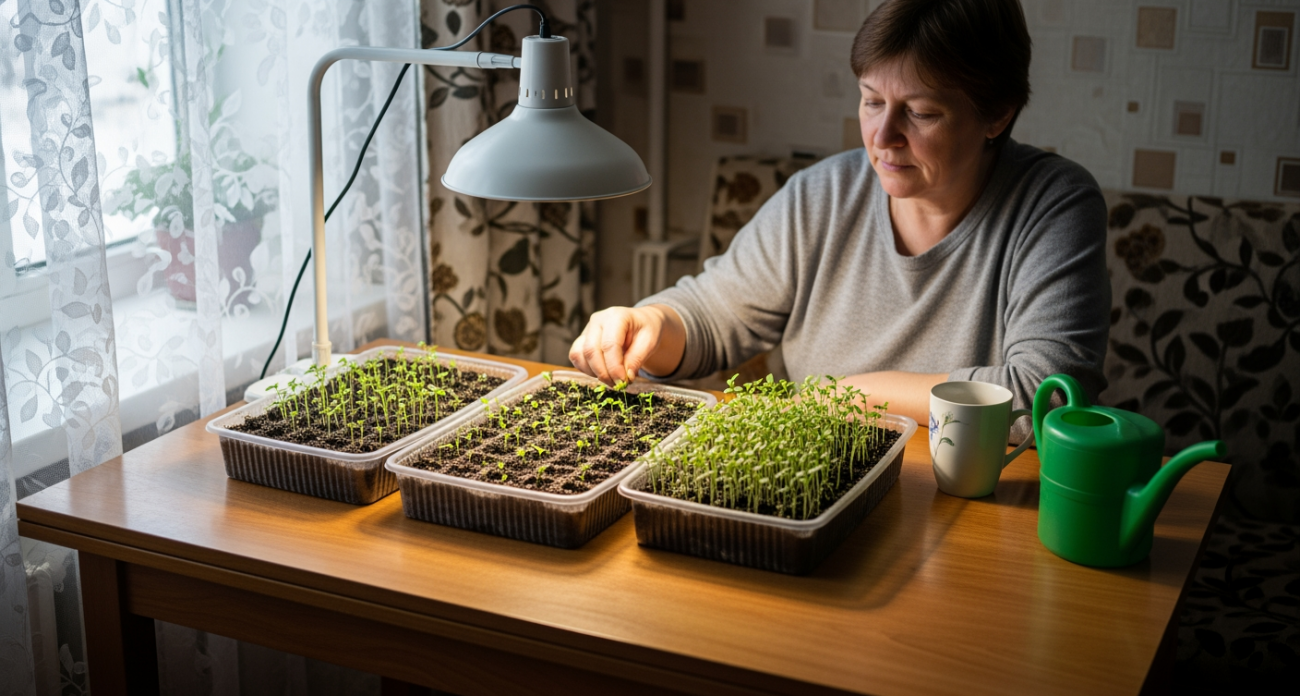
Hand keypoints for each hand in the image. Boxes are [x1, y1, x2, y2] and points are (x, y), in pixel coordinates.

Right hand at [569, 305, 684, 384]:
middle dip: (603, 373)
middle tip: (618, 385)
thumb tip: (625, 377)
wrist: (640, 322)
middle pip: (591, 351)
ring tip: (612, 379)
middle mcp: (598, 320)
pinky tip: (602, 373)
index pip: (609, 345)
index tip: (623, 382)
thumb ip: (637, 359)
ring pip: (579, 355)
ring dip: (594, 373)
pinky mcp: (582, 339)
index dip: (614, 367)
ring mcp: (587, 329)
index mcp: (616, 316)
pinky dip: (586, 369)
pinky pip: (576, 357)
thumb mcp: (650, 342)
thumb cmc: (646, 330)